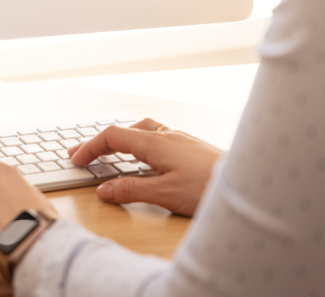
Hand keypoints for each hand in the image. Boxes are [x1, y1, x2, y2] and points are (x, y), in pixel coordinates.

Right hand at [68, 117, 222, 216]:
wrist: (248, 181)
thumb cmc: (209, 187)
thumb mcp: (164, 194)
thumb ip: (130, 190)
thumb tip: (103, 189)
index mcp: (154, 142)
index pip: (111, 136)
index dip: (90, 146)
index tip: (76, 159)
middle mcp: (166, 134)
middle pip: (124, 130)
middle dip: (100, 142)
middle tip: (82, 154)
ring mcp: (180, 138)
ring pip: (142, 130)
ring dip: (121, 138)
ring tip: (111, 151)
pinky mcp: (192, 146)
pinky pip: (157, 135)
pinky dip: (140, 142)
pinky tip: (147, 156)